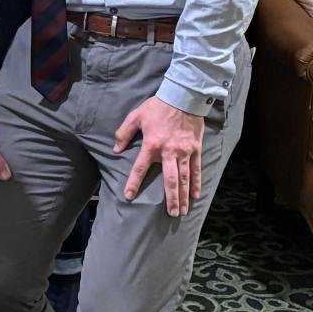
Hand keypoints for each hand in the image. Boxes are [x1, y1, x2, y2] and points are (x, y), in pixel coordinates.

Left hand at [113, 95, 205, 216]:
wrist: (183, 98)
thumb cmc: (157, 107)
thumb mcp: (135, 116)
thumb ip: (124, 133)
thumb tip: (116, 149)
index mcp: (151, 145)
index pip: (140, 168)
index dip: (134, 183)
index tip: (129, 196)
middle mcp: (169, 152)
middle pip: (170, 180)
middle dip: (171, 199)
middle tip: (172, 214)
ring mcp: (184, 152)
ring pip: (184, 179)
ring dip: (184, 196)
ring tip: (183, 211)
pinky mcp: (196, 150)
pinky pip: (196, 170)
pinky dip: (196, 183)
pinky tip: (196, 195)